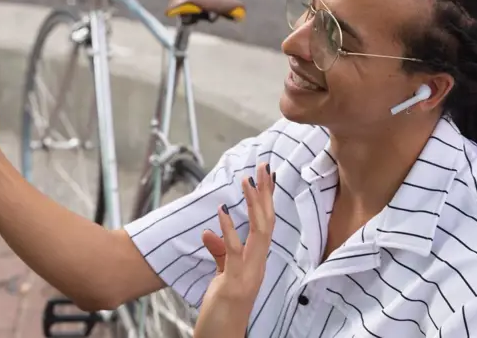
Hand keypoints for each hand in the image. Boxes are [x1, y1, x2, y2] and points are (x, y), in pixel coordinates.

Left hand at [193, 162, 275, 337]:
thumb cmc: (224, 309)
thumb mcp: (221, 276)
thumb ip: (219, 253)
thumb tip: (208, 232)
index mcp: (257, 261)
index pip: (266, 224)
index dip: (267, 200)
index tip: (266, 175)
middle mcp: (259, 264)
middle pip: (268, 222)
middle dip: (266, 194)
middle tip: (263, 167)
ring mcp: (249, 274)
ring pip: (259, 233)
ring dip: (253, 206)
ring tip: (246, 180)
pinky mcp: (234, 283)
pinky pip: (235, 253)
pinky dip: (230, 230)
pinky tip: (223, 211)